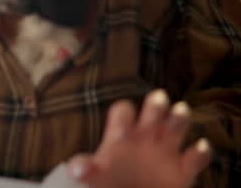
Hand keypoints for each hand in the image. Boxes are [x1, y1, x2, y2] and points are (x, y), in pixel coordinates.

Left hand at [67, 90, 210, 187]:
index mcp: (122, 134)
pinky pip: (196, 158)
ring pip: (176, 127)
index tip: (125, 115)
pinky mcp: (183, 170)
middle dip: (156, 105)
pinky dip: (201, 152)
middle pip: (153, 113)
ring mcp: (166, 151)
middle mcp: (146, 137)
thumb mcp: (94, 177)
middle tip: (159, 97)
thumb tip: (76, 168)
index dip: (124, 113)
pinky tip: (199, 146)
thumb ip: (85, 170)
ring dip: (179, 118)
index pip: (123, 113)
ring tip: (180, 110)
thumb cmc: (108, 183)